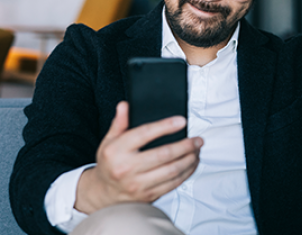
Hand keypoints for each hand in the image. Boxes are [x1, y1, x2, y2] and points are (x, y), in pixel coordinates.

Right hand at [75, 101, 202, 213]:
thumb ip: (119, 123)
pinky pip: (173, 184)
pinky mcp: (148, 195)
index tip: (181, 121)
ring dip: (190, 159)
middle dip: (186, 145)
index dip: (165, 126)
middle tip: (197, 139)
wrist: (104, 194)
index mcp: (117, 151)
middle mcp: (127, 168)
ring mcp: (138, 184)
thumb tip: (124, 105)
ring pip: (172, 170)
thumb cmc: (110, 164)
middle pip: (164, 154)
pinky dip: (186, 173)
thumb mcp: (109, 141)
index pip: (144, 134)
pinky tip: (191, 164)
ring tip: (197, 150)